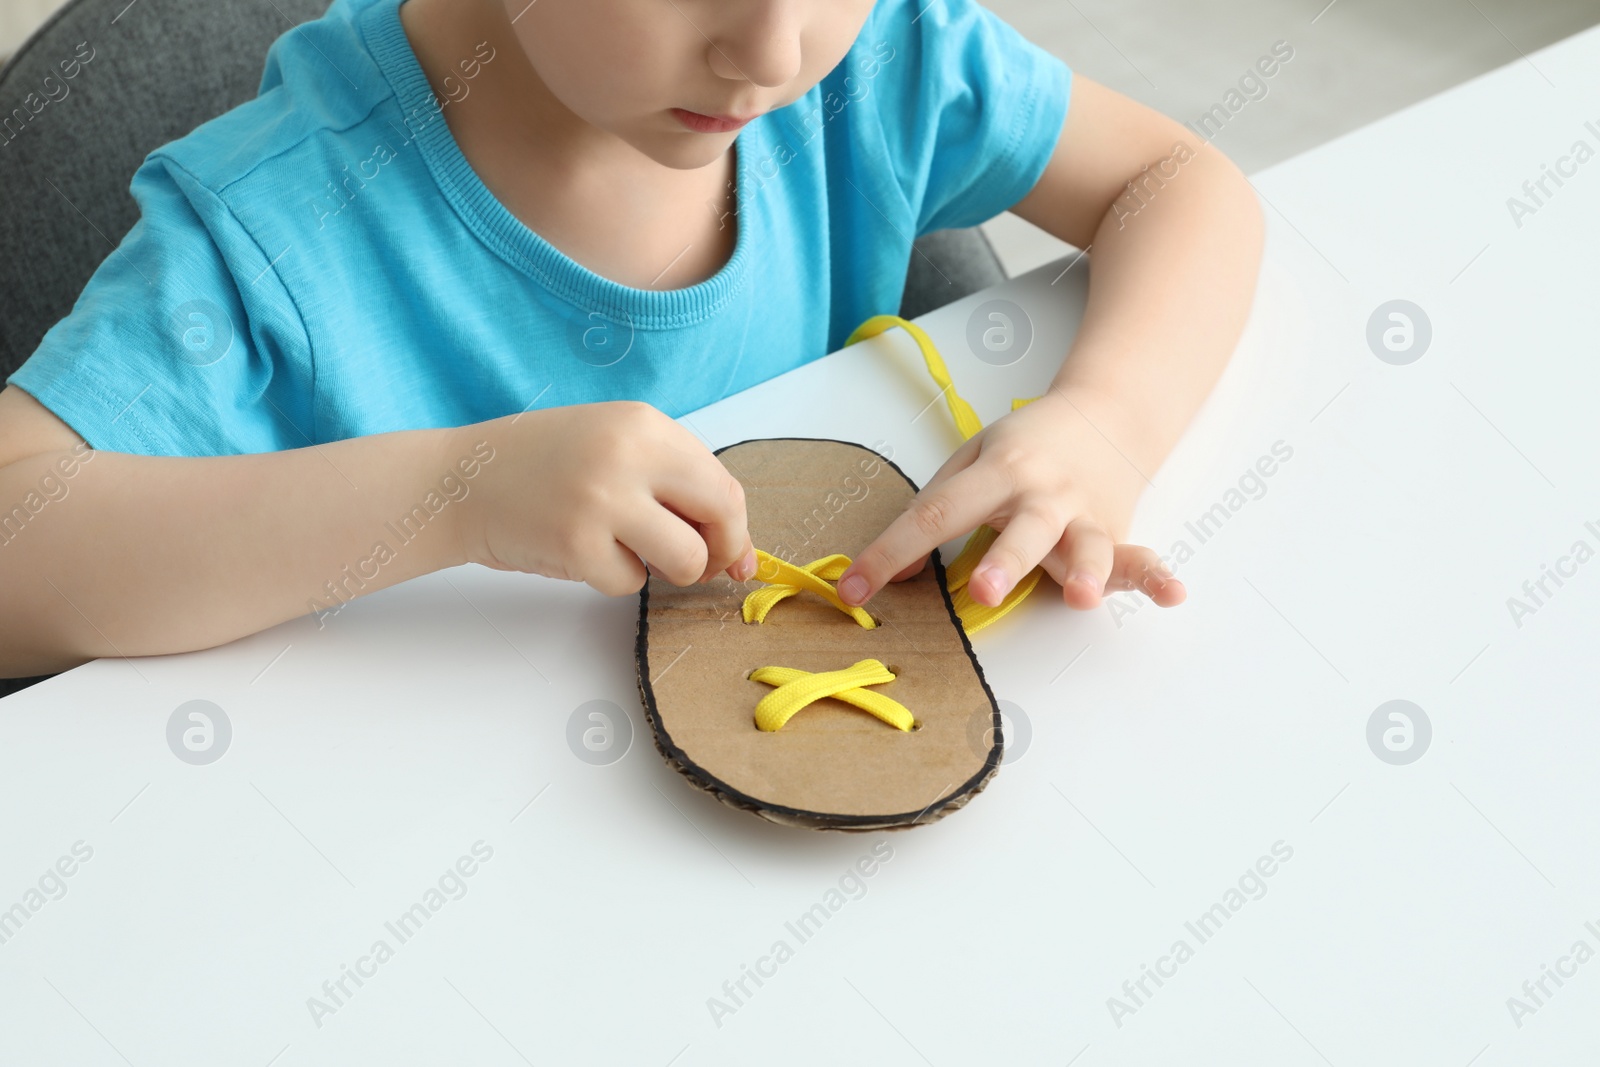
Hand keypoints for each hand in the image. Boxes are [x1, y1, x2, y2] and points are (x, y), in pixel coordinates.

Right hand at [456, 401, 756, 594]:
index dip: (736, 529)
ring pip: (685, 560)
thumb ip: (673, 483)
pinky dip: (612, 578)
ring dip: (665, 570)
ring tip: (628, 552)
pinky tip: (581, 551)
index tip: (735, 556)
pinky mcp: (576, 544)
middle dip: (718, 553)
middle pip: (721, 517)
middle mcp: (629, 454)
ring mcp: (602, 500)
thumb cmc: (544, 466)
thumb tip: (740, 552)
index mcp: (644, 424)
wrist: (461, 480)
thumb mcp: (614, 445)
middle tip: (696, 565)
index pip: (723, 484)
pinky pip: (629, 583)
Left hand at [835, 387, 1184, 610]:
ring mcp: (1085, 515)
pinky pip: (1139, 558)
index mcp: (998, 472)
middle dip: (1003, 562)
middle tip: (983, 591)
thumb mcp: (971, 462)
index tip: (854, 588)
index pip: (936, 514)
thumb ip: (933, 512)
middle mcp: (1043, 494)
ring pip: (1085, 547)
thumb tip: (895, 569)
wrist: (1106, 414)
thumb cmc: (1027, 447)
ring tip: (1082, 596)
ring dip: (1084, 571)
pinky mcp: (1117, 534)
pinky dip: (1156, 576)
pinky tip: (1172, 593)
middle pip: (1020, 531)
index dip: (891, 551)